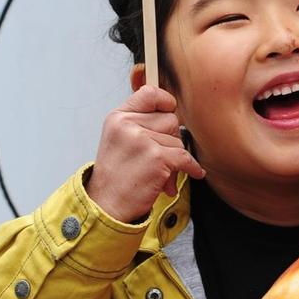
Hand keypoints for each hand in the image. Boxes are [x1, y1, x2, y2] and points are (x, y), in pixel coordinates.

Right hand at [85, 86, 204, 223]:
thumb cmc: (117, 176)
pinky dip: (191, 168)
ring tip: (159, 172)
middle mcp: (127, 124)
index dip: (165, 101)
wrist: (106, 206)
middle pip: (170, 119)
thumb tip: (171, 112)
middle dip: (170, 139)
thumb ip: (140, 123)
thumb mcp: (119, 140)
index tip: (168, 110)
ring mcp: (141, 140)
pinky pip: (185, 157)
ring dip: (175, 159)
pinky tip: (191, 173)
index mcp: (117, 117)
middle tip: (158, 156)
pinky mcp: (156, 157)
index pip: (150, 93)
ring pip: (178, 141)